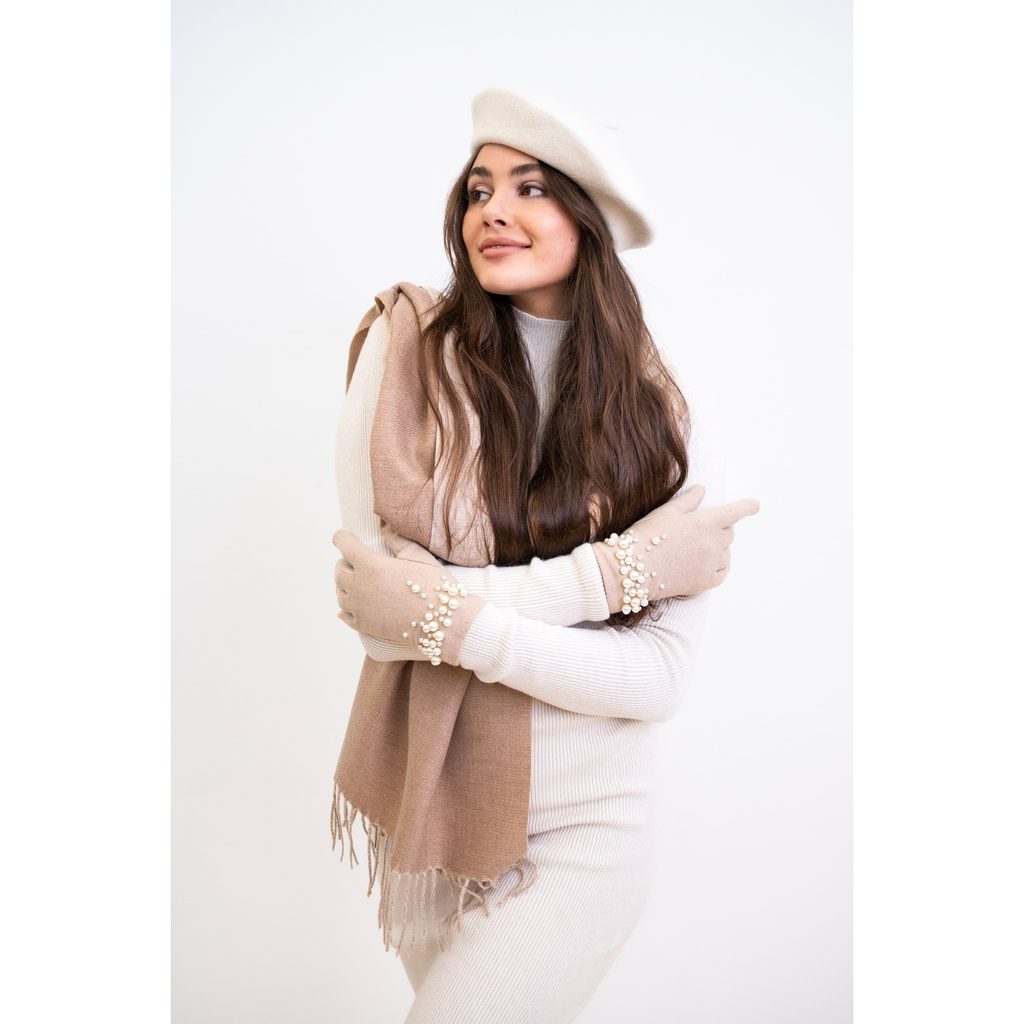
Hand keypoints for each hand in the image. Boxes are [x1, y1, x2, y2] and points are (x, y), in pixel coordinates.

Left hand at [333, 527, 486, 665]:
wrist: (443, 622)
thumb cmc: (434, 585)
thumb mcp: (418, 556)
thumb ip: (397, 540)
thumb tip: (384, 526)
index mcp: (371, 564)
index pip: (343, 543)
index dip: (343, 537)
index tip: (345, 536)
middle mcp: (359, 586)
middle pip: (338, 570)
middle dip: (345, 561)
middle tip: (354, 560)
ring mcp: (360, 608)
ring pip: (339, 593)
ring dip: (344, 585)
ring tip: (356, 582)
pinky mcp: (364, 625)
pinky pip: (345, 615)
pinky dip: (345, 609)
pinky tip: (349, 607)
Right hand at [592, 485, 760, 611]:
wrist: (631, 569)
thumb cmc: (646, 535)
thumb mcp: (666, 511)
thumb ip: (689, 500)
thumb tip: (702, 490)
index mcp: (705, 522)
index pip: (735, 512)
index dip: (747, 507)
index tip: (756, 505)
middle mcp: (713, 544)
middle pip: (728, 533)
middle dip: (720, 529)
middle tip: (699, 531)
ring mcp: (710, 565)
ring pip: (726, 553)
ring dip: (718, 548)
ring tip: (695, 549)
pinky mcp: (704, 582)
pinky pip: (722, 572)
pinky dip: (718, 566)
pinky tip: (705, 564)